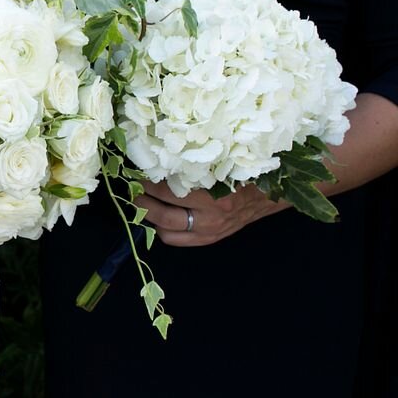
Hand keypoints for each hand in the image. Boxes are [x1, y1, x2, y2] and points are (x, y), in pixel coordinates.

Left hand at [136, 180, 286, 246]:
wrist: (265, 197)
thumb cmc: (242, 174)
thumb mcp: (221, 165)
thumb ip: (194, 166)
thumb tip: (159, 156)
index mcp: (214, 193)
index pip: (170, 190)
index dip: (149, 181)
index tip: (137, 170)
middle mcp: (210, 216)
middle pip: (163, 214)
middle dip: (142, 201)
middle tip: (131, 188)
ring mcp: (208, 231)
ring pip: (165, 231)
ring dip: (148, 217)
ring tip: (140, 201)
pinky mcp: (207, 240)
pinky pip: (175, 240)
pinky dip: (161, 229)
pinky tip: (156, 216)